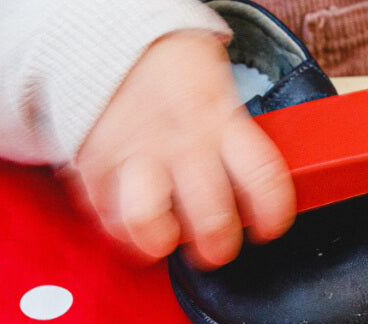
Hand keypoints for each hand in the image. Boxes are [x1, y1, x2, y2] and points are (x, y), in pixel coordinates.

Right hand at [67, 31, 295, 269]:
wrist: (118, 33)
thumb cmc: (176, 69)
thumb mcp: (220, 91)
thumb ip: (234, 139)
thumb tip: (253, 193)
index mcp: (220, 121)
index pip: (263, 179)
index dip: (272, 214)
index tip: (269, 227)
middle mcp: (181, 142)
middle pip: (210, 216)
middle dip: (217, 246)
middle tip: (216, 247)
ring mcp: (135, 154)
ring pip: (147, 221)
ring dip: (159, 241)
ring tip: (165, 240)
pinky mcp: (95, 163)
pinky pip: (105, 215)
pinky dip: (119, 229)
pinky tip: (131, 223)